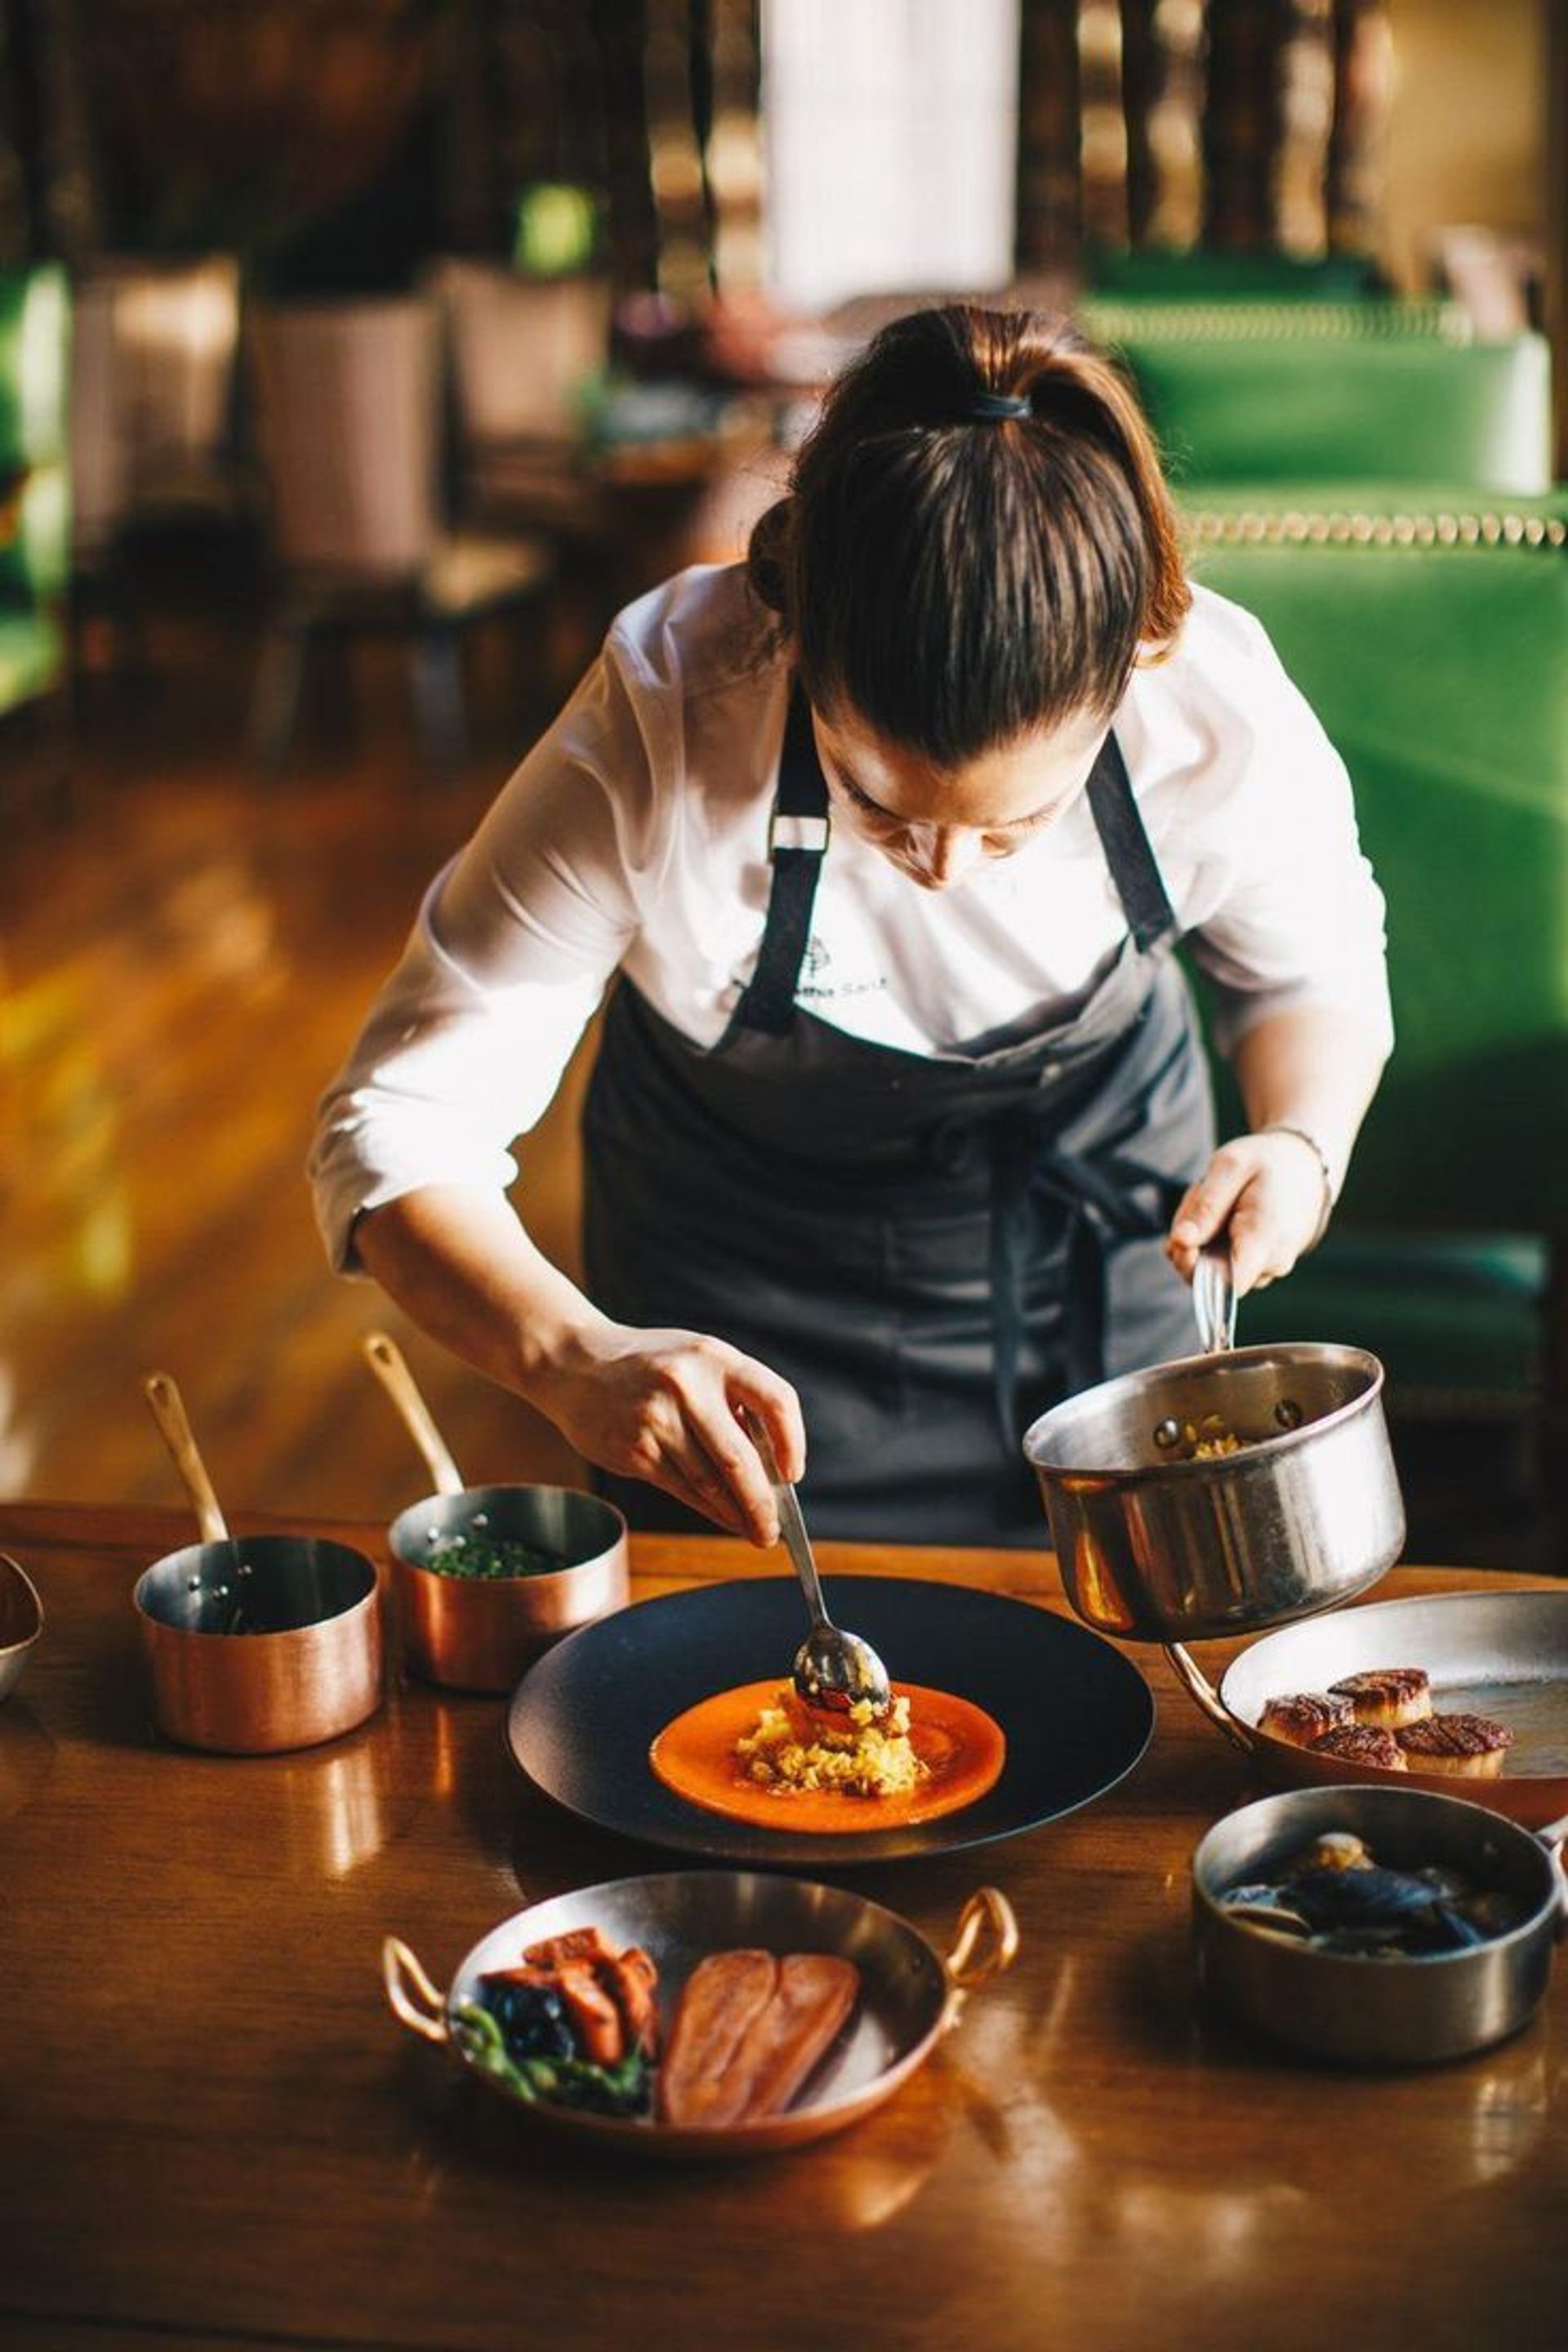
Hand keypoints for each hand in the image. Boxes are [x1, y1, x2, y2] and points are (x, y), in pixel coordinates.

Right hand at [532, 1319, 803, 1545]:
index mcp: (714, 1357)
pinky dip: (709, 1510)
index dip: (793, 1443)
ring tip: (753, 1528)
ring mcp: (657, 1419)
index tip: (792, 1473)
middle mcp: (686, 1385)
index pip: (776, 1401)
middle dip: (762, 1504)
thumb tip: (770, 1468)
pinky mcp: (634, 1449)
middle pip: (740, 1459)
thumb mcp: (695, 1360)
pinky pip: (682, 1489)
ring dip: (736, 1513)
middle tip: (773, 1530)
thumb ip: (732, 1400)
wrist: (574, 1364)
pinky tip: (723, 1517)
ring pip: (710, 1483)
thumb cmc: (647, 1365)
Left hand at [1166, 1132, 1331, 1295]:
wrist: (1305, 1167)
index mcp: (1266, 1239)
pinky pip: (1223, 1263)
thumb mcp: (1231, 1166)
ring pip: (1213, 1268)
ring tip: (1219, 1199)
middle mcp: (1271, 1264)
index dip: (1194, 1268)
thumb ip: (1205, 1206)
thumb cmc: (1269, 1163)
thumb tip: (1180, 1242)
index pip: (1226, 1285)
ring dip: (1202, 1237)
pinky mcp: (1259, 1267)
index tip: (1185, 1238)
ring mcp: (1267, 1269)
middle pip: (1209, 1275)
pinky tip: (1224, 1212)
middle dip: (1191, 1241)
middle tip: (1202, 1196)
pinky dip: (1212, 1240)